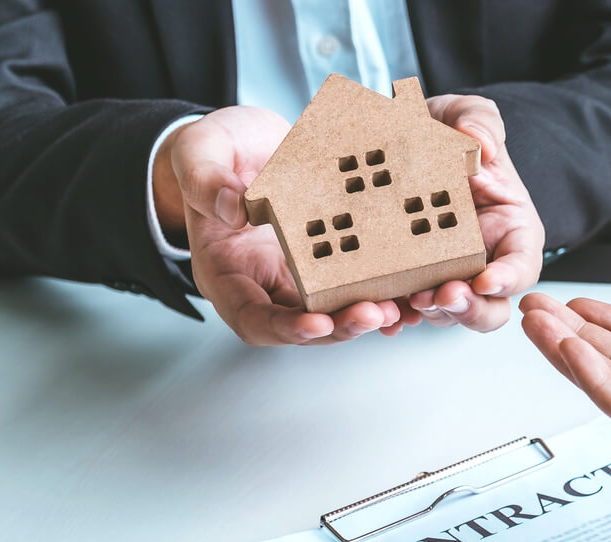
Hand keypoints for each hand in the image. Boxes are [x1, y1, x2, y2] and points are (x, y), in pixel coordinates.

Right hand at [158, 106, 399, 344]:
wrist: (244, 145)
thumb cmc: (214, 154)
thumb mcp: (199, 153)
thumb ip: (206, 181)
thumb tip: (233, 209)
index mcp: (226, 274)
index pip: (253, 318)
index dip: (286, 327)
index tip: (318, 322)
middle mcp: (264, 287)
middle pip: (303, 326)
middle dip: (341, 325)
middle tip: (377, 313)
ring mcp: (298, 278)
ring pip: (334, 312)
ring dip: (367, 314)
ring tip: (401, 306)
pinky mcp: (327, 262)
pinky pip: (354, 285)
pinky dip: (381, 292)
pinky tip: (411, 291)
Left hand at [404, 95, 544, 332]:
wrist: (406, 141)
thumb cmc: (447, 132)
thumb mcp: (468, 114)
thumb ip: (481, 122)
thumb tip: (482, 144)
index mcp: (510, 229)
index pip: (522, 266)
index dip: (508, 279)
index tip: (486, 280)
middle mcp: (484, 261)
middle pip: (490, 306)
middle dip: (469, 309)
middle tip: (445, 295)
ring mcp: (448, 275)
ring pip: (448, 313)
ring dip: (432, 313)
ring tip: (410, 302)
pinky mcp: (414, 280)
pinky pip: (409, 309)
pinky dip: (400, 315)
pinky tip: (386, 314)